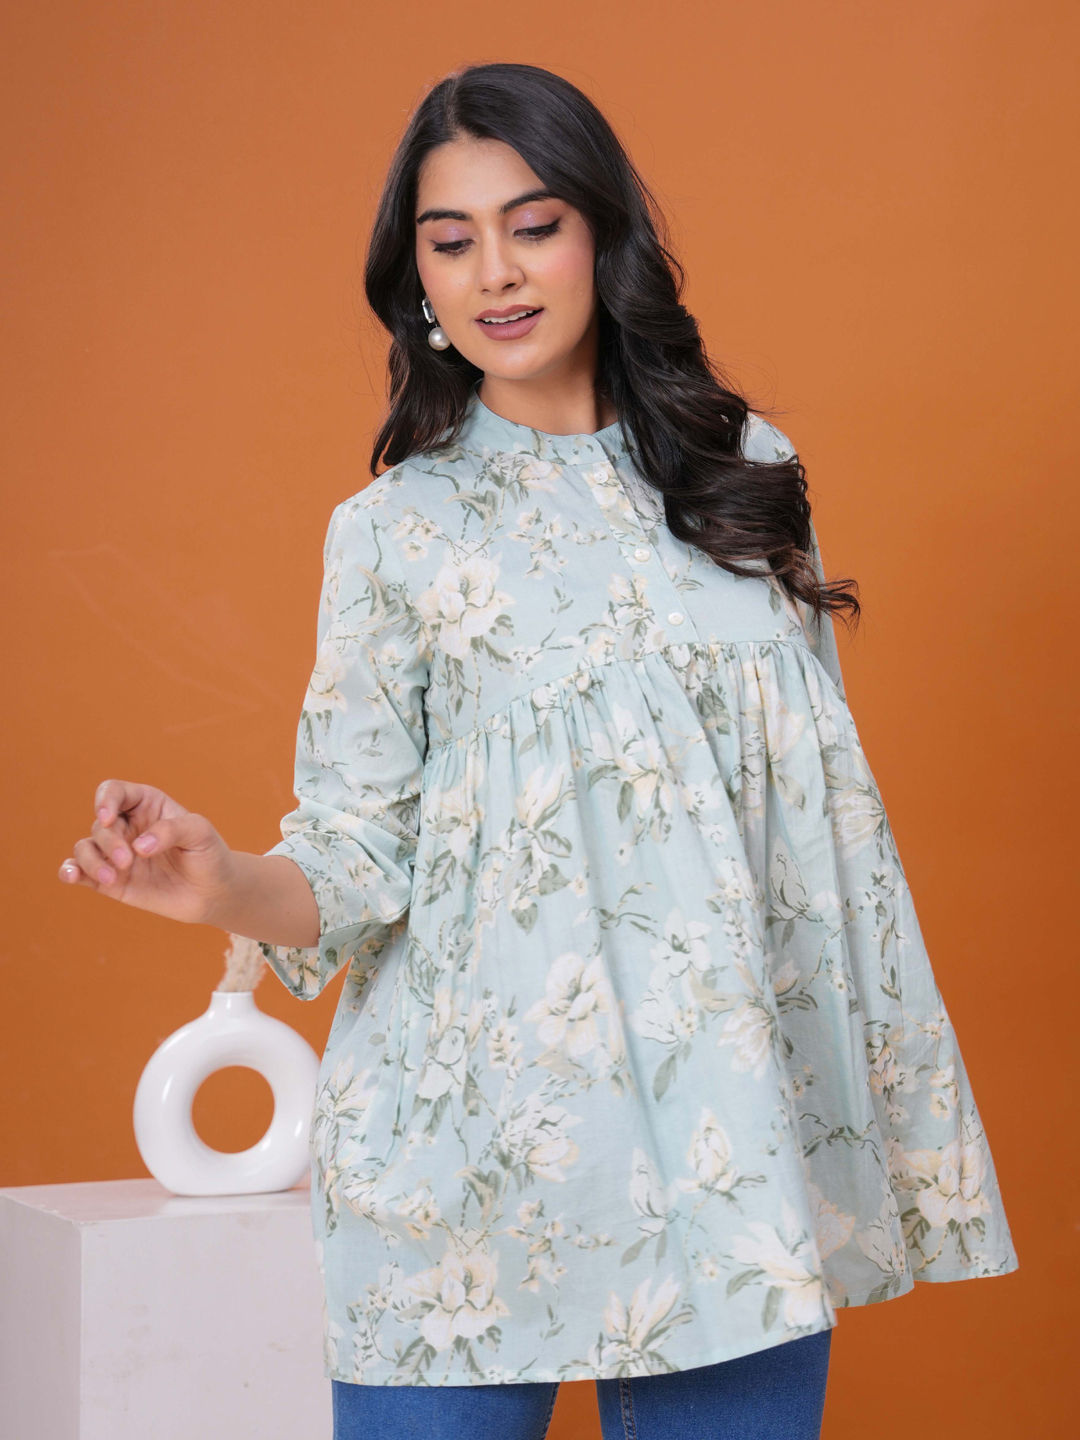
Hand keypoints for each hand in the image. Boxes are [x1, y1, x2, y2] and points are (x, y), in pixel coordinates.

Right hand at [58, 779, 235, 924]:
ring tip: (112, 878)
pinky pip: (80, 872)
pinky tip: (71, 876)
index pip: (113, 792)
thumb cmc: (208, 854)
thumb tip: (138, 847)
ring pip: (85, 848)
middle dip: (110, 842)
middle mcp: (125, 826)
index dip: (105, 801)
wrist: (212, 892)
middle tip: (129, 861)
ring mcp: (115, 853)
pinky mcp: (109, 880)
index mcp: (145, 804)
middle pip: (100, 825)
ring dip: (90, 861)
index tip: (109, 818)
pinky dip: (70, 872)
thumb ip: (172, 830)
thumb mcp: (200, 833)